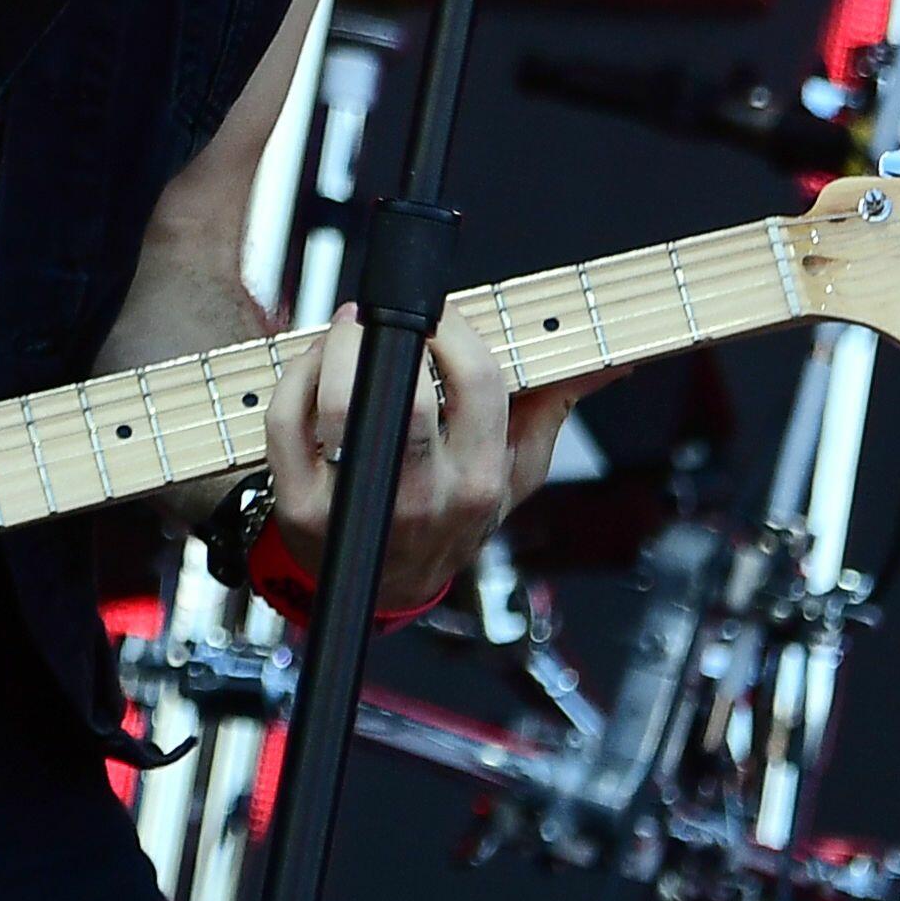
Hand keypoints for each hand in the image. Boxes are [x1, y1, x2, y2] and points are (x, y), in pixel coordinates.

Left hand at [263, 305, 594, 615]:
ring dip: (336, 348)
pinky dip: (295, 379)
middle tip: (381, 318)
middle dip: (388, 333)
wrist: (390, 584)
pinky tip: (312, 367)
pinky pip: (289, 425)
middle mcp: (424, 496)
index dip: (456, 332)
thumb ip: (554, 407)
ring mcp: (358, 503)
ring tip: (345, 331)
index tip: (439, 315)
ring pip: (340, 405)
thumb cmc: (454, 515)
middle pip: (405, 393)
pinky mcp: (301, 505)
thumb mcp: (516, 472)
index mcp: (481, 481)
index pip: (480, 383)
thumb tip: (610, 360)